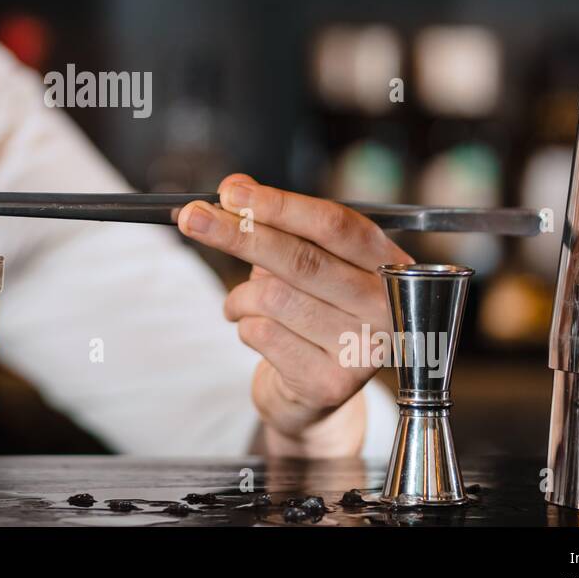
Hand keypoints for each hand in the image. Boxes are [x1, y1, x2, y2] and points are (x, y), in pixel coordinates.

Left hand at [177, 175, 410, 456]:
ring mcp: (364, 348)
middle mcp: (385, 305)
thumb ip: (273, 220)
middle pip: (302, 260)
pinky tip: (253, 330)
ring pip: (274, 298)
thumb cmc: (309, 310)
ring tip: (237, 303)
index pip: (334, 225)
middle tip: (192, 217)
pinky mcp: (331, 383)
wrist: (313, 390)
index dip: (280, 206)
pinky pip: (263, 334)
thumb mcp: (299, 258)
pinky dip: (243, 325)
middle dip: (239, 234)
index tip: (232, 193)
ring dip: (239, 296)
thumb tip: (236, 187)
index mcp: (386, 262)